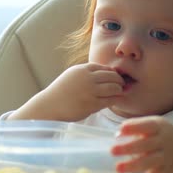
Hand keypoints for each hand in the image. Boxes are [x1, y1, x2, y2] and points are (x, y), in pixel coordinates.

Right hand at [9, 63, 123, 121]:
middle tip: (122, 84)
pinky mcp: (91, 104)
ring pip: (114, 88)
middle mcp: (87, 78)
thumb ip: (87, 72)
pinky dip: (115, 100)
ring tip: (119, 92)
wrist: (50, 105)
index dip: (112, 72)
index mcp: (82, 69)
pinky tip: (115, 100)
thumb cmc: (62, 91)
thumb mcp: (72, 75)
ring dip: (119, 90)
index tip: (115, 77)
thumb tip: (108, 72)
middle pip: (112, 76)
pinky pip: (110, 101)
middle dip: (119, 80)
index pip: (104, 68)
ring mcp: (90, 91)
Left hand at [111, 116, 172, 172]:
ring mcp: (167, 157)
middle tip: (113, 150)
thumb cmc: (166, 134)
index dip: (134, 127)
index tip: (120, 130)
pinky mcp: (167, 172)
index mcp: (160, 126)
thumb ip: (138, 127)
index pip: (147, 125)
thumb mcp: (157, 124)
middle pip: (147, 145)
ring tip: (118, 168)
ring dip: (133, 166)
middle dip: (129, 148)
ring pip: (150, 162)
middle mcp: (165, 141)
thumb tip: (118, 134)